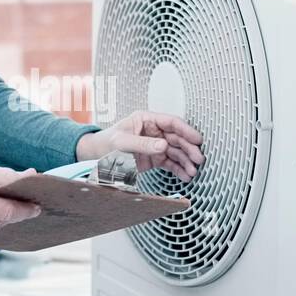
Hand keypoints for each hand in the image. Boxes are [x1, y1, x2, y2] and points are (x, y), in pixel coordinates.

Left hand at [76, 110, 204, 182]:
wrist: (96, 157)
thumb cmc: (106, 143)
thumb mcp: (122, 142)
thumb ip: (142, 144)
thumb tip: (163, 145)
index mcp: (147, 120)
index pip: (171, 122)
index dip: (186, 130)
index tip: (197, 139)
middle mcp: (154, 131)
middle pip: (177, 138)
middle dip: (189, 149)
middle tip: (199, 159)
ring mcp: (155, 145)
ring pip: (176, 152)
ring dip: (186, 162)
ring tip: (193, 171)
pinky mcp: (155, 159)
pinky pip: (170, 163)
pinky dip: (179, 170)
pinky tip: (185, 176)